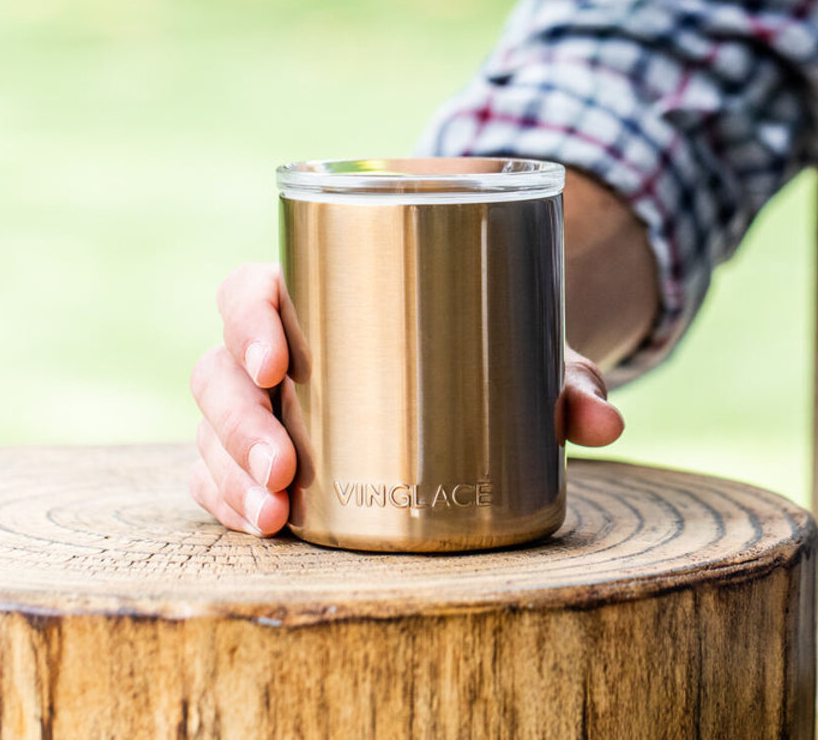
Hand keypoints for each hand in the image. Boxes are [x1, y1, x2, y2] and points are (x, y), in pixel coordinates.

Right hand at [190, 263, 623, 536]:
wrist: (464, 379)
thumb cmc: (479, 349)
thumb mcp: (519, 353)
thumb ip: (562, 378)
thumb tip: (606, 422)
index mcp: (319, 297)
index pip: (249, 290)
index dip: (247, 318)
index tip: (276, 359)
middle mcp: (277, 351)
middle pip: (220, 370)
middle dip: (239, 421)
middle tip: (284, 466)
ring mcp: (264, 407)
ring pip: (211, 428)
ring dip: (227, 471)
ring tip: (273, 515)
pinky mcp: (263, 458)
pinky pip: (216, 476)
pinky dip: (225, 501)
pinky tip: (257, 526)